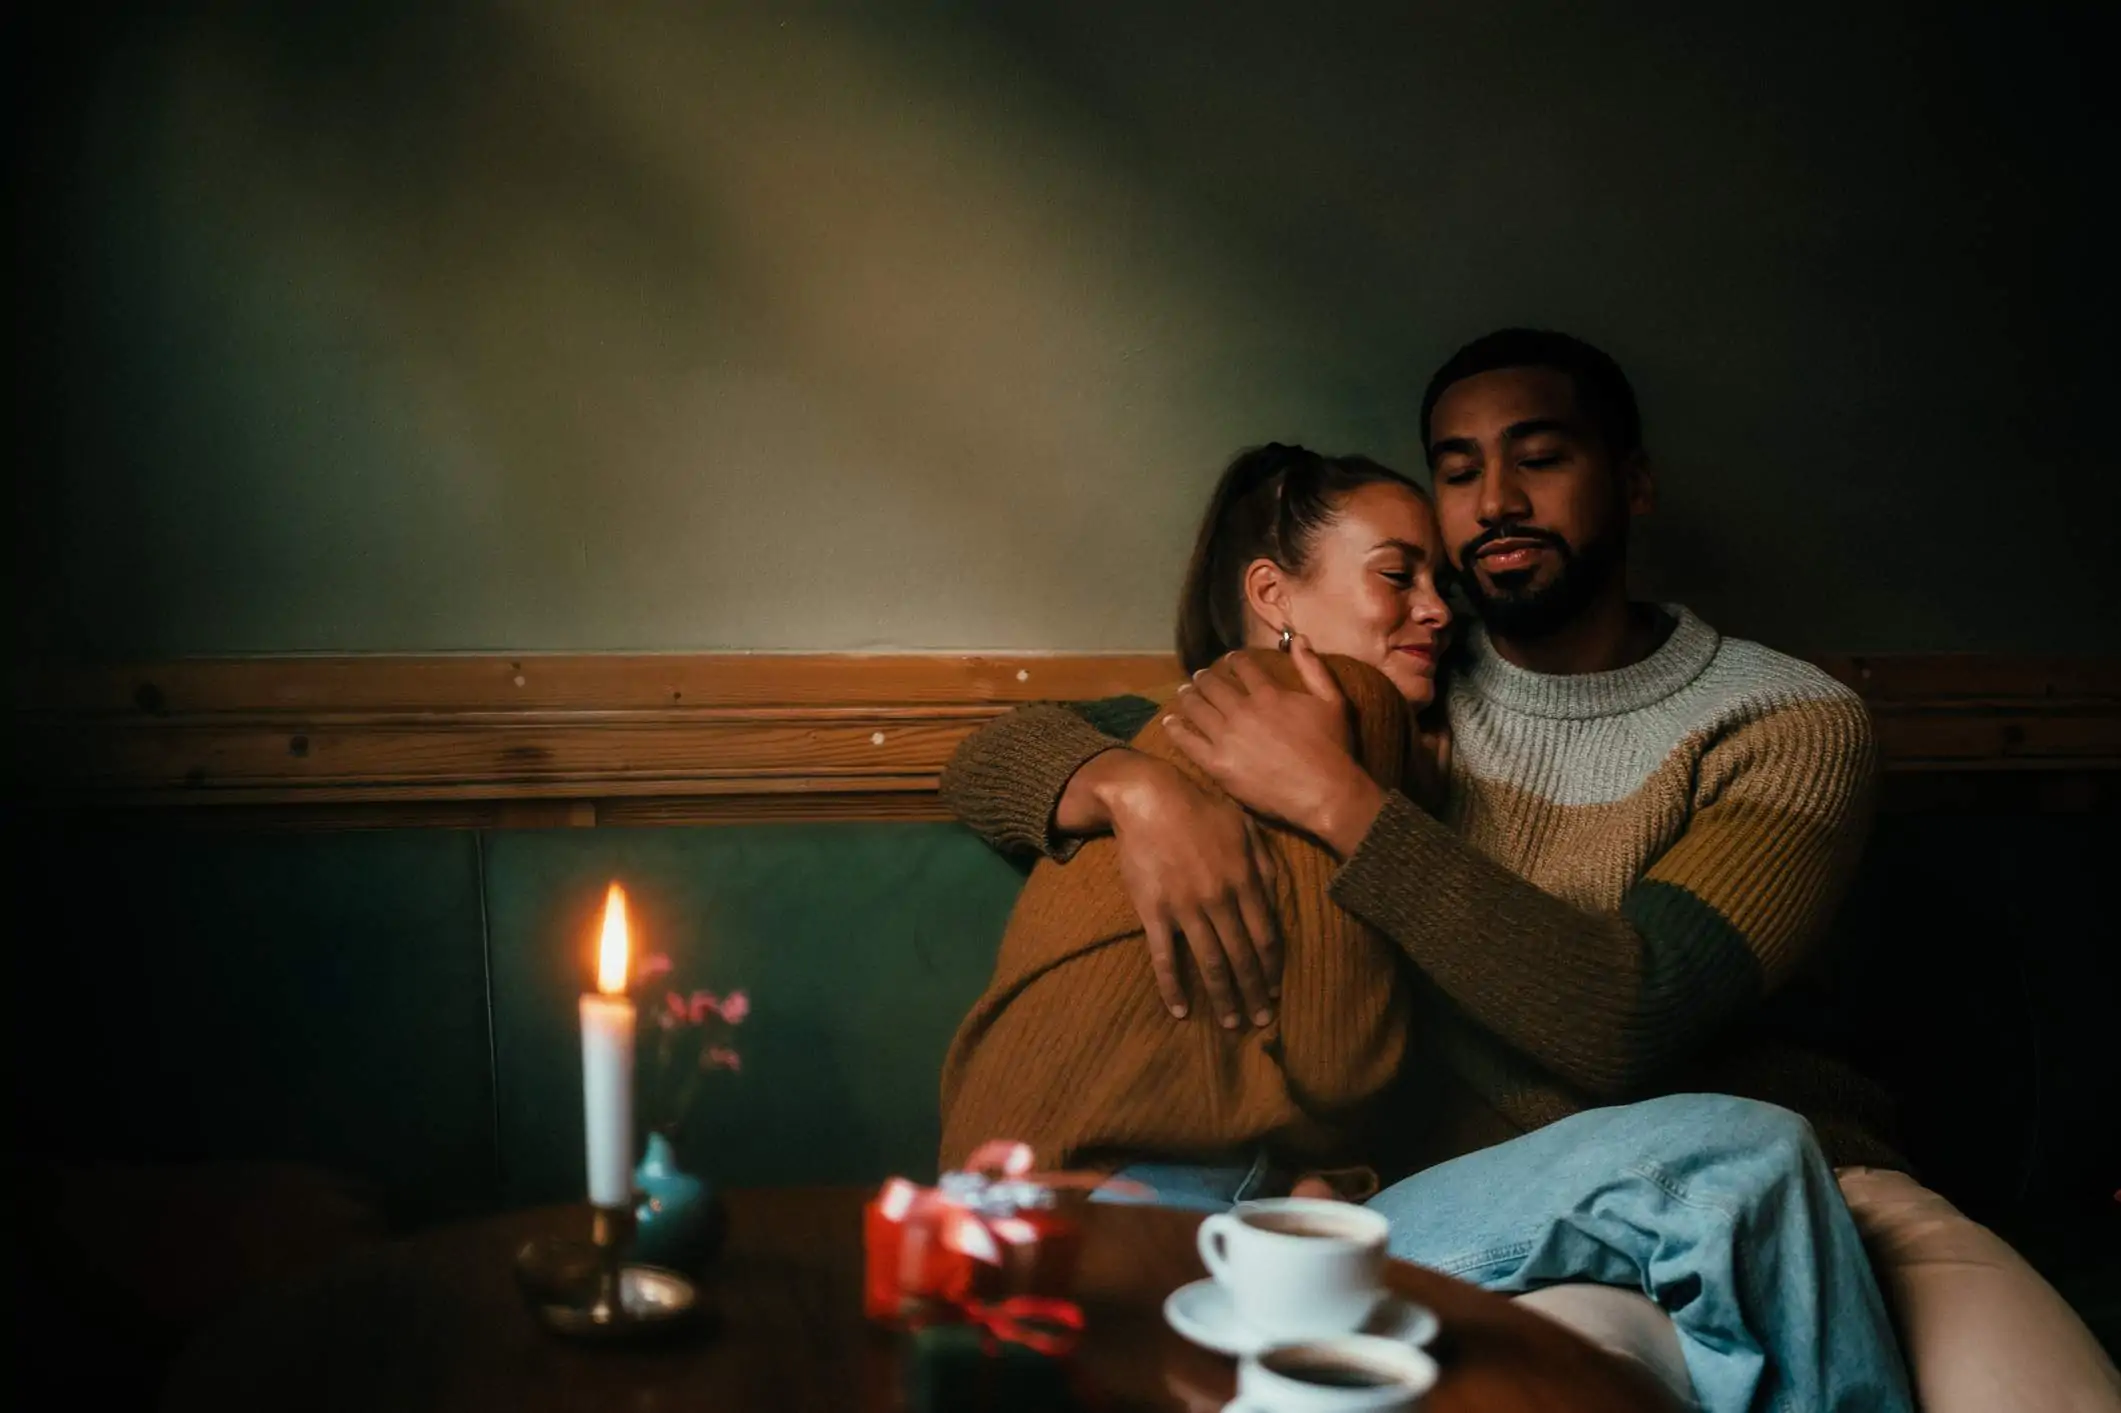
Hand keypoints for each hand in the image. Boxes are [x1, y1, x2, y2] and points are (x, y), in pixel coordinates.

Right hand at [1098, 755, 1282, 1028]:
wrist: (1147, 796)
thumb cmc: (1200, 808)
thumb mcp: (1245, 827)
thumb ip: (1266, 865)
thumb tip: (1278, 903)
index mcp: (1245, 880)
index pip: (1266, 937)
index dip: (1272, 969)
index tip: (1275, 993)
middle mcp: (1220, 899)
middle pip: (1242, 957)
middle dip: (1254, 994)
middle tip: (1260, 1023)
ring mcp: (1186, 907)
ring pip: (1210, 963)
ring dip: (1222, 998)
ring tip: (1230, 1024)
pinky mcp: (1154, 911)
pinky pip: (1165, 957)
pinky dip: (1173, 987)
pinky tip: (1180, 1010)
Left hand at [1166, 638, 1385, 854]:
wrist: (1325, 792)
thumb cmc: (1333, 748)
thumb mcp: (1332, 701)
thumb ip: (1313, 668)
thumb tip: (1299, 639)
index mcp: (1268, 693)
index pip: (1242, 667)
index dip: (1233, 661)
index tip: (1228, 661)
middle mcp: (1243, 711)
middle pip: (1213, 686)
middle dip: (1204, 678)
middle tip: (1198, 677)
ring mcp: (1227, 737)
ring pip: (1197, 709)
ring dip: (1188, 697)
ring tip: (1183, 694)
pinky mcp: (1218, 764)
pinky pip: (1188, 742)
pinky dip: (1176, 729)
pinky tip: (1169, 723)